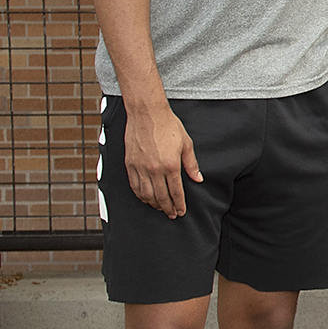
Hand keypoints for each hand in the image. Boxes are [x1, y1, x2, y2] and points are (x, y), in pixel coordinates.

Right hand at [123, 100, 201, 217]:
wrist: (147, 114)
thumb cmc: (168, 126)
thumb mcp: (186, 144)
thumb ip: (191, 164)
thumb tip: (198, 179)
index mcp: (170, 165)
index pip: (176, 192)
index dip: (179, 204)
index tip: (181, 212)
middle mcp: (154, 169)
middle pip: (161, 197)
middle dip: (167, 208)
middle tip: (171, 214)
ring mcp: (140, 168)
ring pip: (146, 194)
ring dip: (154, 204)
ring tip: (160, 208)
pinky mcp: (130, 165)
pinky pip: (134, 186)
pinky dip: (140, 196)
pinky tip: (145, 198)